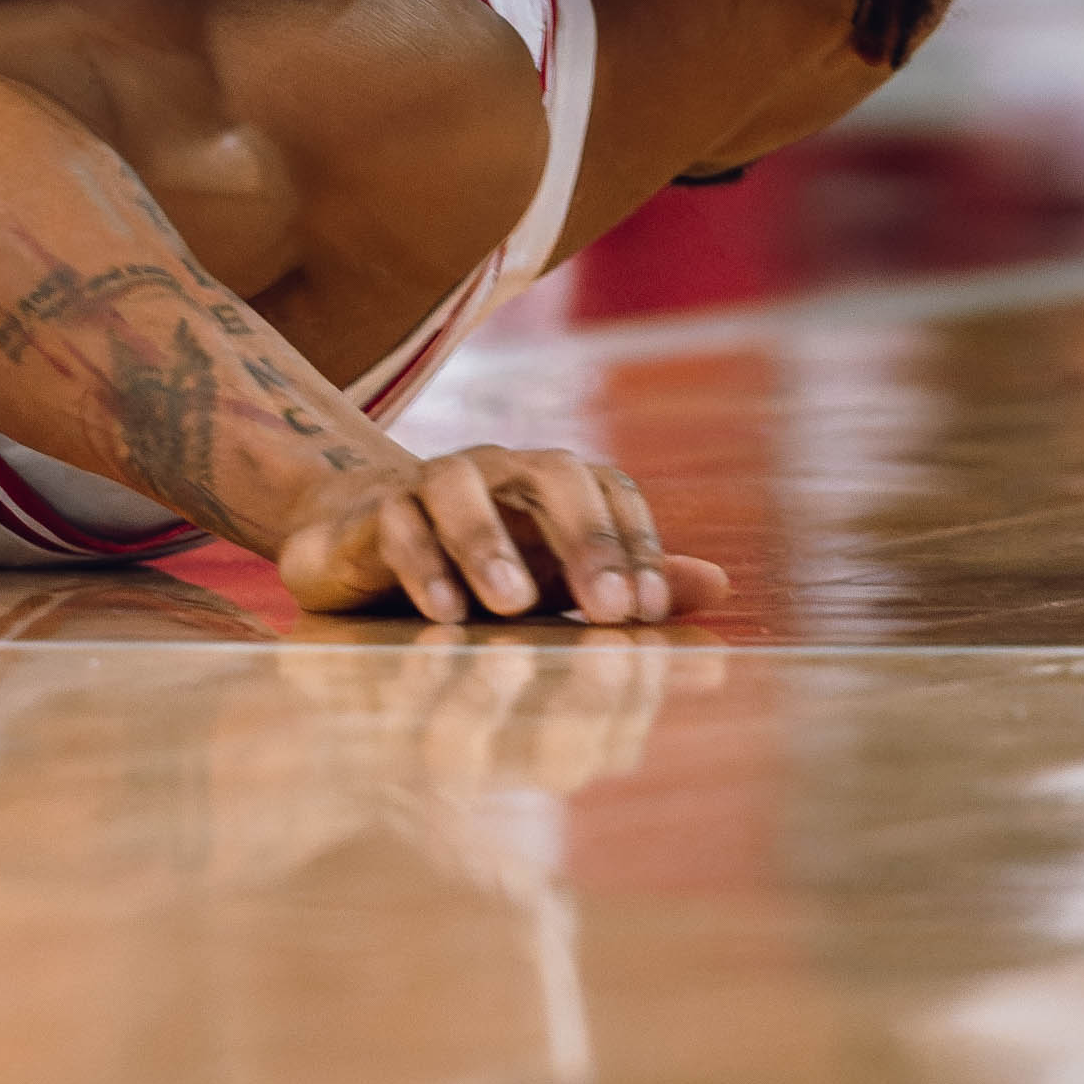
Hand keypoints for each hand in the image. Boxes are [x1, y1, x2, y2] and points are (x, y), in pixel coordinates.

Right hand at [271, 435, 729, 629]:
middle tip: (609, 611)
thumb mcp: (559, 583)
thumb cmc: (481, 567)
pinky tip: (446, 613)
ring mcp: (432, 483)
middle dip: (586, 539)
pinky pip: (397, 523)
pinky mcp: (374, 512)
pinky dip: (423, 565)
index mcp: (553, 484)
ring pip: (460, 485)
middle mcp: (500, 470)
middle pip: (552, 473)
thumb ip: (631, 584)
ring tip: (513, 605)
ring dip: (489, 542)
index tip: (648, 613)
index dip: (636, 544)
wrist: (362, 544)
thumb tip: (720, 586)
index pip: (611, 489)